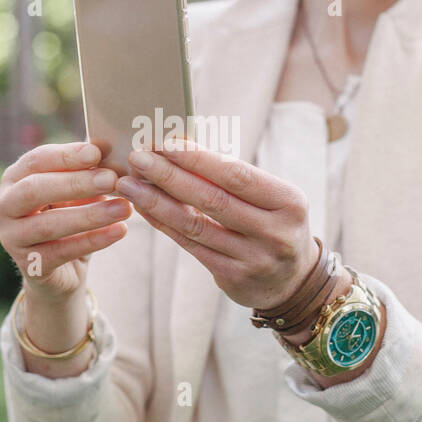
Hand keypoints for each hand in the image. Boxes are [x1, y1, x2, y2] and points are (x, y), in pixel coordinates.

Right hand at [0, 141, 132, 304]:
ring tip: (125, 208)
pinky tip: (120, 231)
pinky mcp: (29, 265)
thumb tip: (107, 148)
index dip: (66, 156)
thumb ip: (85, 171)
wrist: (62, 269)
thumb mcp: (75, 191)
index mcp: (13, 179)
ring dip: (91, 215)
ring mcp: (11, 238)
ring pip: (49, 224)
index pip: (36, 161)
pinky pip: (63, 251)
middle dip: (75, 183)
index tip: (97, 152)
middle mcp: (3, 206)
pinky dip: (94, 240)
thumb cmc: (68, 217)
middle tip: (112, 179)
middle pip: (35, 190)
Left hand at [114, 136, 318, 311]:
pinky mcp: (232, 277)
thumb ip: (233, 178)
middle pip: (212, 199)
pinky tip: (143, 206)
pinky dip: (163, 223)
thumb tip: (179, 145)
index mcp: (289, 202)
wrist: (293, 280)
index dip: (198, 158)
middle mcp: (275, 233)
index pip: (237, 175)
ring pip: (195, 225)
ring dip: (156, 201)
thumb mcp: (271, 197)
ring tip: (128, 183)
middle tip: (138, 157)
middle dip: (169, 176)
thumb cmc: (274, 222)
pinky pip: (190, 245)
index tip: (164, 141)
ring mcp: (253, 259)